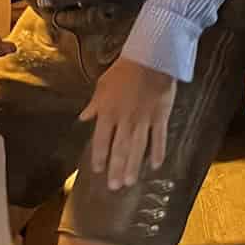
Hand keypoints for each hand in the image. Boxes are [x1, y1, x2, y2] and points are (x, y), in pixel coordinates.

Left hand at [80, 57, 176, 191]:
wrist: (151, 57)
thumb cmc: (125, 70)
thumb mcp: (103, 85)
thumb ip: (95, 105)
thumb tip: (84, 118)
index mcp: (108, 112)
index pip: (102, 139)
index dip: (100, 156)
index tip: (98, 171)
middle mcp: (125, 120)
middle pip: (120, 148)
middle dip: (116, 169)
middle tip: (114, 187)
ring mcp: (144, 120)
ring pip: (137, 147)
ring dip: (133, 166)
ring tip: (130, 182)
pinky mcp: (161, 116)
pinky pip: (159, 137)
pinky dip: (158, 152)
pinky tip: (155, 165)